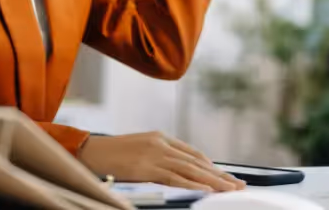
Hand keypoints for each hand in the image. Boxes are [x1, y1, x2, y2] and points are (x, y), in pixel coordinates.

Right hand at [77, 131, 244, 191]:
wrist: (90, 151)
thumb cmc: (113, 153)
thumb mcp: (140, 148)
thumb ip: (160, 156)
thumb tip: (179, 170)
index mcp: (161, 137)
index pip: (193, 153)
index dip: (210, 166)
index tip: (224, 176)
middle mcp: (162, 144)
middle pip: (197, 162)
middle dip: (220, 175)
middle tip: (238, 185)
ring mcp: (155, 155)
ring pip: (191, 170)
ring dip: (213, 181)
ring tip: (230, 190)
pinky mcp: (147, 168)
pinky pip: (175, 178)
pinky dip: (192, 185)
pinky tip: (206, 190)